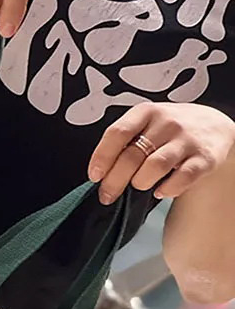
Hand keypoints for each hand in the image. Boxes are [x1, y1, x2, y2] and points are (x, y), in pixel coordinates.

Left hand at [88, 103, 234, 204]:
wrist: (214, 126)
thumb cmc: (168, 130)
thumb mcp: (145, 124)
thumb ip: (123, 142)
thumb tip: (99, 173)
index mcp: (146, 113)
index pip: (117, 133)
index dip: (102, 157)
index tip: (94, 176)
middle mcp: (167, 123)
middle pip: (132, 156)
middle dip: (114, 181)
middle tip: (107, 195)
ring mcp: (186, 140)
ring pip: (155, 167)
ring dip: (140, 182)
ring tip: (140, 185)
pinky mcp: (204, 158)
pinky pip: (181, 178)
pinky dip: (167, 189)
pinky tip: (161, 191)